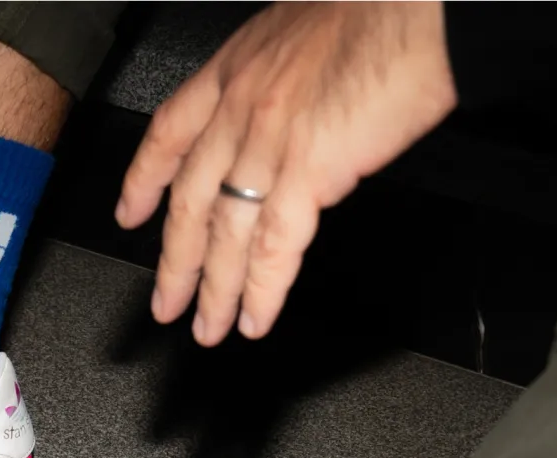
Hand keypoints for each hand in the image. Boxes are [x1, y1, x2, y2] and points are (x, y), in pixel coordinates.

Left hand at [116, 1, 455, 343]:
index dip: (145, 179)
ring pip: (225, 232)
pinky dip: (262, 289)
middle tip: (165, 302)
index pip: (170, 133)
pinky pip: (274, 245)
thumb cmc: (382, 10)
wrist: (425, 6)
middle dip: (175, 260)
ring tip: (209, 327)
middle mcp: (241, 106)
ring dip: (215, 290)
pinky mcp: (309, 169)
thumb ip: (280, 84)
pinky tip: (255, 317)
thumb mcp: (303, 35)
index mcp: (235, 68)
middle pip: (191, 199)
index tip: (131, 214)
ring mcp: (269, 139)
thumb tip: (289, 119)